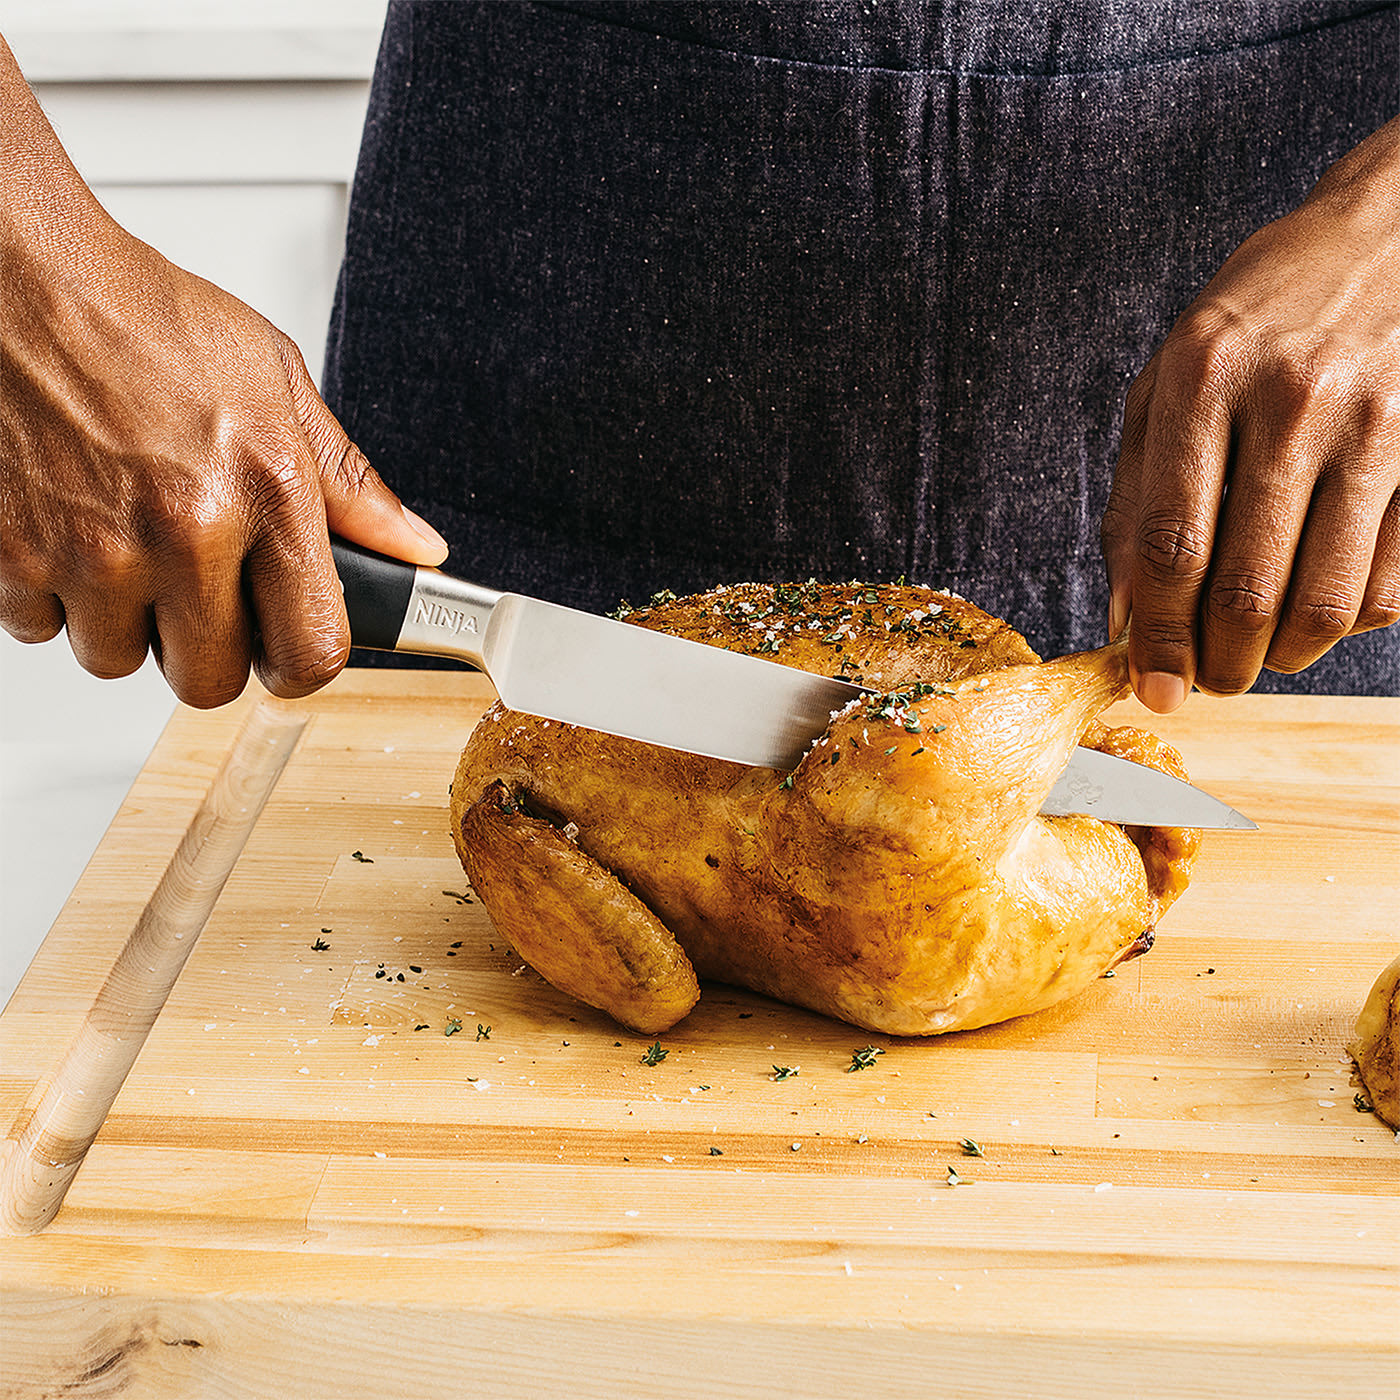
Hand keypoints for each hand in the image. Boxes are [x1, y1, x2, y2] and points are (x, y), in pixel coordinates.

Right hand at [0, 201, 447, 707]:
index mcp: (266, 491)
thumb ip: (351, 484)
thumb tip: (416, 549)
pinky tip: (74, 533)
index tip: (287, 644)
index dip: (300, 661)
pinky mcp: (13, 555)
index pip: (311, 651)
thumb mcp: (278, 384)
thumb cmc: (148, 322)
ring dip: (129, 622)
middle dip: (210, 648)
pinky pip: (44, 630)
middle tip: (201, 591)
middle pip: (212, 680)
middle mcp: (184, 529)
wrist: (23, 279)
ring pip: (122, 659)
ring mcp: (95, 549)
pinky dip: (56, 597)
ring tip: (131, 546)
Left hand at [1102, 117, 1399, 711]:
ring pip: (1326, 602)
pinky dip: (1352, 623)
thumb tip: (1123, 618)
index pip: (1171, 547)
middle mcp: (1290, 401)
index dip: (1157, 636)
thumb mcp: (1168, 385)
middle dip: (1219, 665)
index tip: (1153, 687)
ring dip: (1283, 657)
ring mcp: (1375, 424)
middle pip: (1245, 589)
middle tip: (1208, 680)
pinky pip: (1392, 584)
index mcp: (1203, 380)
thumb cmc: (1256, 322)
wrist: (1391, 234)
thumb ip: (1136, 499)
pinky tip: (1321, 605)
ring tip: (1259, 654)